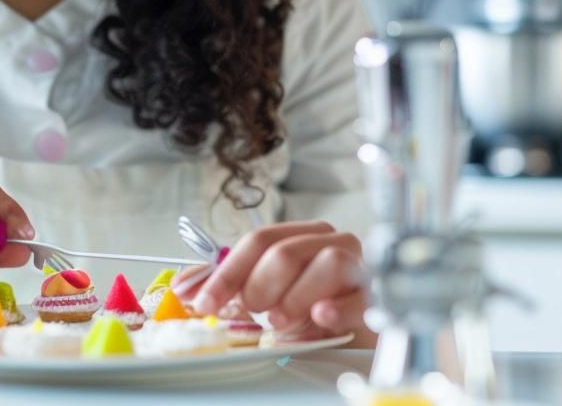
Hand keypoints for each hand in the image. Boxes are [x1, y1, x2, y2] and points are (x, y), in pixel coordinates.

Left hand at [174, 221, 375, 346]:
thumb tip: (185, 286)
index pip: (257, 241)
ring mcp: (357, 265)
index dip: (226, 273)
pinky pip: (358, 295)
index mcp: (300, 235)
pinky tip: (320, 317)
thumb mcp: (269, 293)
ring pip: (325, 263)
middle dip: (258, 287)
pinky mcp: (376, 295)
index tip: (204, 302)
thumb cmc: (314, 305)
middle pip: (285, 252)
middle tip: (252, 313)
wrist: (362, 326)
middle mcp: (329, 242)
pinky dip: (336, 308)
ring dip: (293, 298)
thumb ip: (230, 285)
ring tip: (280, 321)